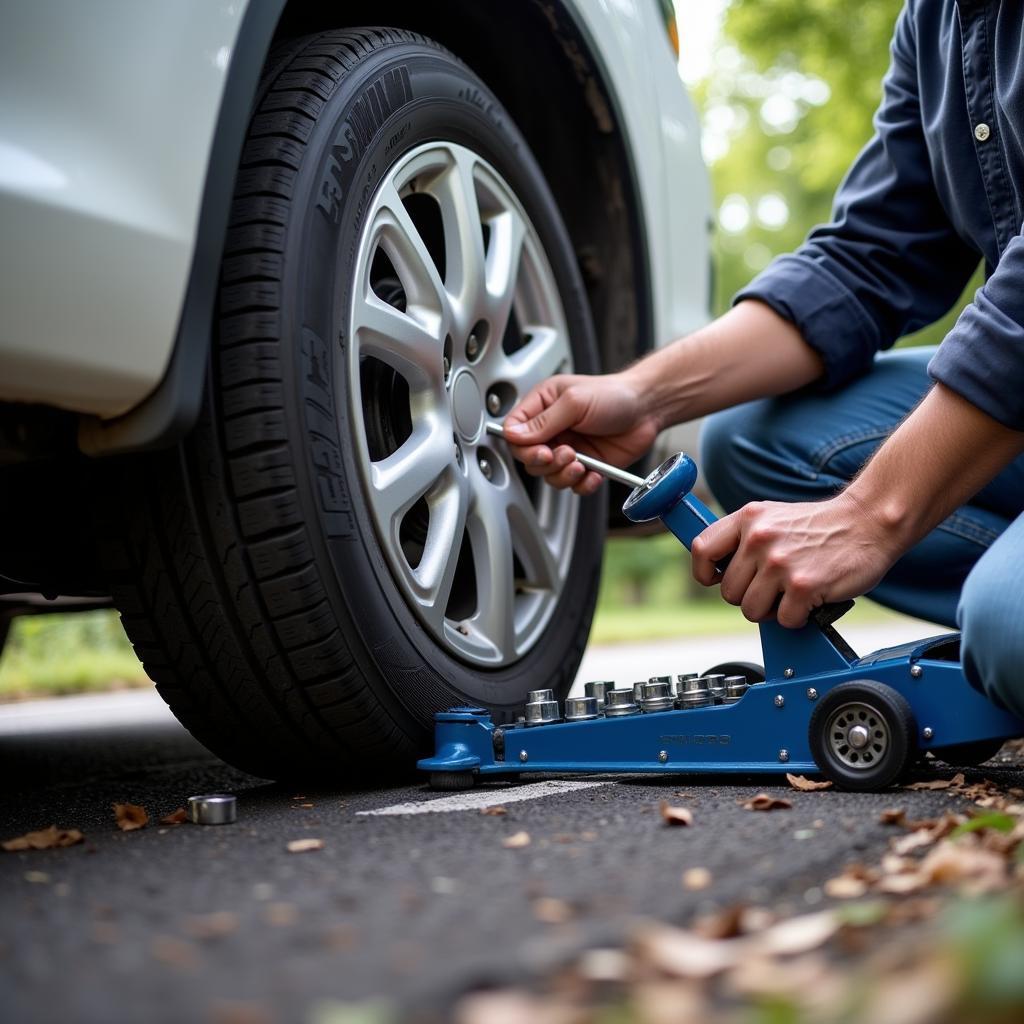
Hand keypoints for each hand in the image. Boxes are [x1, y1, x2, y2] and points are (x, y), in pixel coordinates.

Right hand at [501, 372, 658, 494]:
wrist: (648, 409)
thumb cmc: (614, 395)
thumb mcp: (574, 402)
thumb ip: (543, 421)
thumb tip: (514, 435)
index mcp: (543, 405)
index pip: (514, 431)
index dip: (521, 446)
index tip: (539, 450)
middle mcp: (552, 429)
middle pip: (528, 458)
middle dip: (545, 462)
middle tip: (564, 454)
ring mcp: (568, 449)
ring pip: (549, 476)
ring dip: (563, 475)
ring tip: (580, 463)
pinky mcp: (585, 466)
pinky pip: (573, 485)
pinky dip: (581, 485)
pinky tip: (593, 474)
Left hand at [690, 492, 903, 627]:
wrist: (870, 521)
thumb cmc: (822, 526)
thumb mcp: (773, 517)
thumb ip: (744, 538)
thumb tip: (716, 571)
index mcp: (749, 518)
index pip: (702, 550)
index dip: (705, 573)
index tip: (716, 581)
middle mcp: (760, 538)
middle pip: (729, 592)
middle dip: (750, 597)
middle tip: (775, 588)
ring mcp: (780, 563)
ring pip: (751, 610)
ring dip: (773, 611)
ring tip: (791, 593)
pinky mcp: (803, 586)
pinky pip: (784, 621)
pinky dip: (798, 618)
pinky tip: (810, 599)